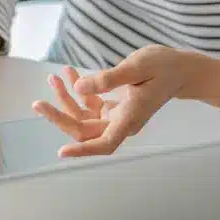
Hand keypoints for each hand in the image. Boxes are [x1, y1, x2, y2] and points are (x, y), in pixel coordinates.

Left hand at [32, 46, 199, 156]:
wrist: (181, 69)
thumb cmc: (164, 67)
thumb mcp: (137, 66)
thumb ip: (108, 79)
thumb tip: (79, 88)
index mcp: (130, 118)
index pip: (104, 143)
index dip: (83, 150)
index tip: (62, 152)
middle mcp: (121, 122)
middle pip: (84, 129)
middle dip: (60, 116)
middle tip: (38, 103)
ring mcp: (117, 116)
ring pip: (84, 116)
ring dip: (66, 99)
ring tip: (55, 77)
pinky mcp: (114, 107)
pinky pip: (90, 104)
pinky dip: (79, 91)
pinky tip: (69, 74)